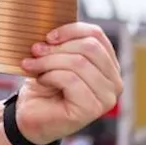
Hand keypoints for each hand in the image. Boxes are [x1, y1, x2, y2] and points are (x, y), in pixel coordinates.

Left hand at [16, 22, 121, 144]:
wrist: (30, 114)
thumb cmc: (44, 85)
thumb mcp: (55, 58)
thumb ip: (63, 44)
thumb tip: (53, 32)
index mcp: (108, 65)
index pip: (96, 35)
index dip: (70, 30)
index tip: (48, 36)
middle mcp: (114, 81)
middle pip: (89, 47)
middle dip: (56, 47)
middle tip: (35, 51)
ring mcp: (107, 97)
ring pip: (79, 62)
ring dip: (48, 61)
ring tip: (32, 66)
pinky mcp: (93, 109)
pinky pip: (70, 79)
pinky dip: (50, 76)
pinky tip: (42, 81)